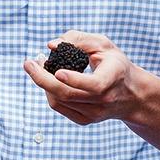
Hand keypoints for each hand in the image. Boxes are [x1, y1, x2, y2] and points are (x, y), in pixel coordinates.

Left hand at [23, 30, 142, 125]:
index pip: (94, 86)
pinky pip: (59, 106)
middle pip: (67, 94)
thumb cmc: (114, 64)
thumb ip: (78, 39)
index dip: (74, 79)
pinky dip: (49, 91)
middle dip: (42, 78)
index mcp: (113, 78)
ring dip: (42, 83)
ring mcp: (94, 114)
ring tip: (38, 66)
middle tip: (28, 63)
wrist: (130, 94)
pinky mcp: (85, 120)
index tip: (57, 71)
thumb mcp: (103, 45)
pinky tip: (48, 79)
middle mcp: (104, 100)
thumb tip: (51, 45)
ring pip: (58, 101)